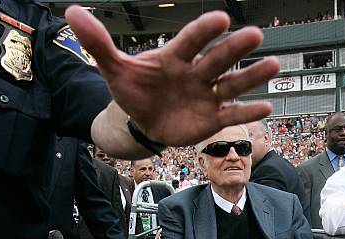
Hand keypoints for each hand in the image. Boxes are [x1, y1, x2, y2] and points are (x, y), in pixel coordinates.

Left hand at [66, 7, 278, 146]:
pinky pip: (232, 114)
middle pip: (217, 59)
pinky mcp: (212, 118)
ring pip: (232, 84)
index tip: (220, 18)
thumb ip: (99, 42)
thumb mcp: (114, 68)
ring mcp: (207, 95)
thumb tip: (72, 12)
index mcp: (175, 57)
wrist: (141, 120)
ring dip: (252, 76)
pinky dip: (248, 112)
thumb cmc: (133, 90)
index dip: (204, 31)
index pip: (191, 41)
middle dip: (234, 48)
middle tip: (254, 35)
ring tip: (272, 66)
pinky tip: (266, 107)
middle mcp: (196, 72)